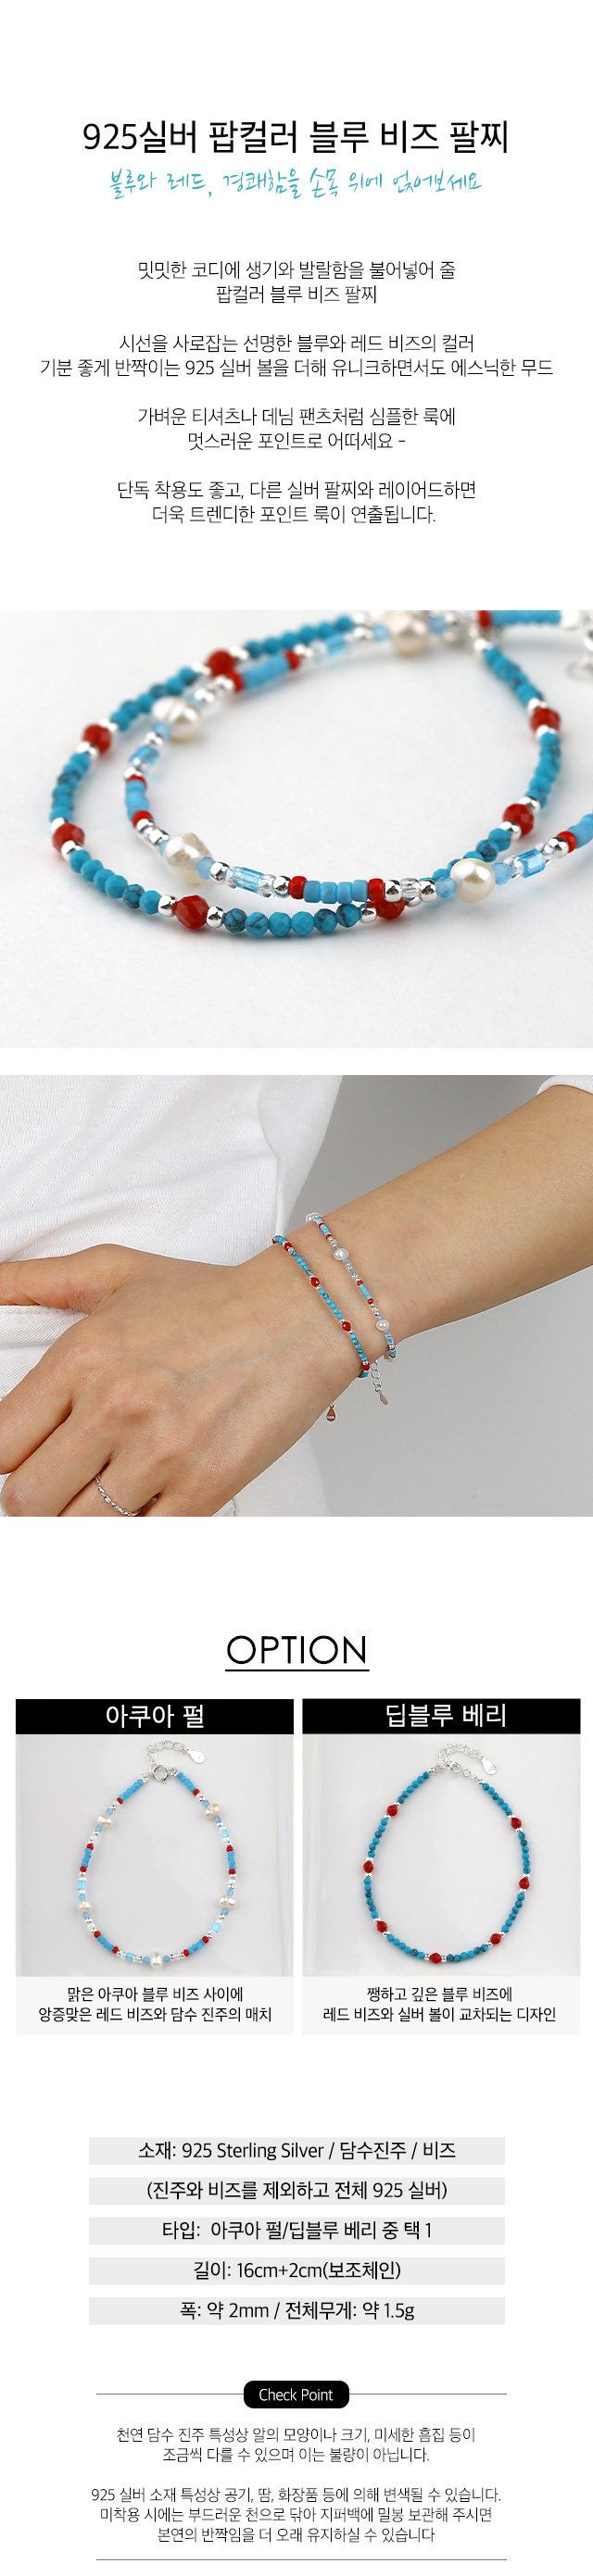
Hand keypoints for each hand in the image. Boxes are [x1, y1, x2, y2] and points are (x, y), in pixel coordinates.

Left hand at [0, 1240, 366, 1515]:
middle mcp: (114, 1409)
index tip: (18, 1460)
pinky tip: (138, 1512)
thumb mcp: (112, 1272)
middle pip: (25, 1500)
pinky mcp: (203, 1488)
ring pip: (76, 1530)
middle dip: (30, 1503)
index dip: (1, 1461)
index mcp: (81, 1359)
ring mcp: (159, 1455)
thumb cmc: (211, 1298)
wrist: (304, 1315)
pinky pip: (141, 1542)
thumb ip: (33, 1282)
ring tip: (96, 1500)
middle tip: (54, 1487)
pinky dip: (132, 1535)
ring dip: (78, 1522)